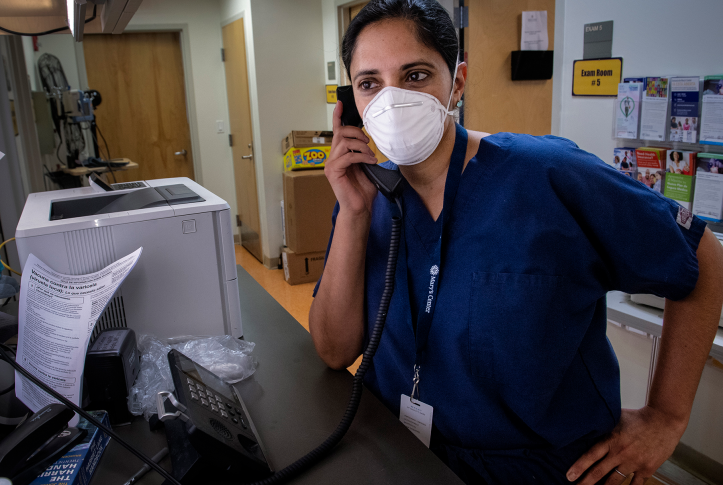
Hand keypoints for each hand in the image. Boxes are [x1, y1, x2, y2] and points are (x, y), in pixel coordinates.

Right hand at [325, 101, 377, 216]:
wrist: (360, 208)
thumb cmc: (364, 189)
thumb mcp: (367, 166)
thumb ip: (364, 153)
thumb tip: (372, 141)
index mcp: (340, 154)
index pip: (337, 131)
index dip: (338, 116)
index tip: (340, 104)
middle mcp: (333, 157)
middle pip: (341, 133)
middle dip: (357, 133)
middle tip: (369, 143)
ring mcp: (331, 164)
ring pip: (344, 142)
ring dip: (361, 146)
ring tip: (370, 156)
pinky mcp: (333, 171)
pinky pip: (347, 156)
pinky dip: (361, 156)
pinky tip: (370, 162)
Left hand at [566, 407, 685, 484]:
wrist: (664, 420)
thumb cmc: (638, 417)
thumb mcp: (616, 417)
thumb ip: (603, 425)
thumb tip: (585, 424)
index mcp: (611, 439)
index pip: (590, 456)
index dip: (579, 467)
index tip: (569, 476)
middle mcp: (620, 453)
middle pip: (599, 472)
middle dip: (586, 482)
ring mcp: (634, 463)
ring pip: (615, 481)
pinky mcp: (647, 469)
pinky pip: (635, 484)